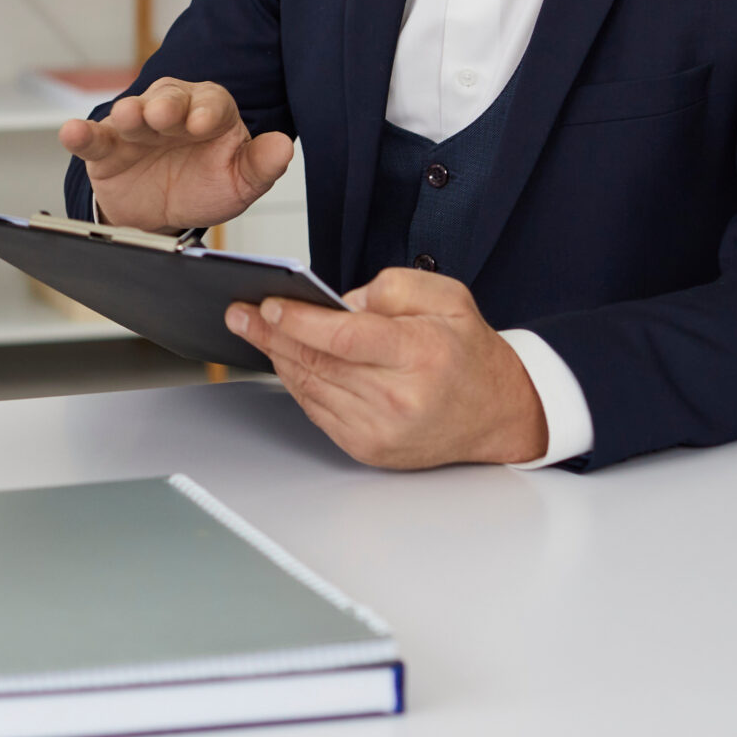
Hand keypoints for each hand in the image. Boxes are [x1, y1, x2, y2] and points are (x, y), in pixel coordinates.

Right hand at [58, 78, 292, 231]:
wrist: (163, 214)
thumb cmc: (205, 185)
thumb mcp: (239, 181)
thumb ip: (260, 164)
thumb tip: (283, 146)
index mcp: (210, 112)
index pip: (212, 102)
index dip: (208, 110)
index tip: (205, 123)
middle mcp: (172, 111)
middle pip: (169, 98)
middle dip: (166, 104)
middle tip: (162, 114)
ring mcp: (136, 127)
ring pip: (131, 112)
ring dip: (128, 112)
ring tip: (127, 117)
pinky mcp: (106, 148)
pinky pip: (93, 137)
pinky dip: (81, 134)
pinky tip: (70, 132)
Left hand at [224, 269, 549, 468]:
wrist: (497, 413)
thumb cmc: (467, 352)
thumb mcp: (447, 297)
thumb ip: (393, 287)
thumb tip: (340, 301)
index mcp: (420, 354)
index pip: (344, 337)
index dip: (299, 320)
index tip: (268, 305)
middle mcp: (399, 398)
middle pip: (317, 362)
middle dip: (270, 335)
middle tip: (239, 313)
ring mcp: (381, 430)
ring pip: (309, 387)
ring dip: (277, 358)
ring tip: (254, 331)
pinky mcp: (368, 449)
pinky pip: (316, 410)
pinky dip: (296, 383)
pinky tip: (285, 360)